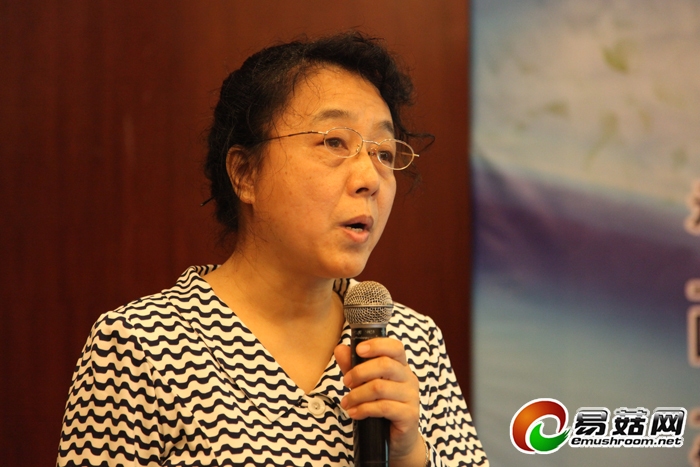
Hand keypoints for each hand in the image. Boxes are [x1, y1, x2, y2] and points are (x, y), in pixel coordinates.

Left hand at [334, 338, 425, 465]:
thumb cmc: (381, 408)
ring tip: (347, 402)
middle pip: (385, 365)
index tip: (358, 350)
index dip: (377, 345)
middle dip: (359, 372)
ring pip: (380, 387)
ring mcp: (411, 397)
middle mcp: (409, 379)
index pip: (395, 347)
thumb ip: (353, 366)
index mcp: (401, 367)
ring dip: (357, 394)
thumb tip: (340, 349)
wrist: (396, 440)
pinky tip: (355, 413)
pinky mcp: (409, 415)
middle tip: (346, 382)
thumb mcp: (364, 384)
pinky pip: (383, 407)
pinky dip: (364, 409)